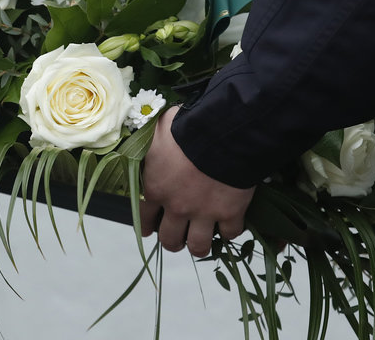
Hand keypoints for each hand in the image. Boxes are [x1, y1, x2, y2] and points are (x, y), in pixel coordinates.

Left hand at [140, 106, 254, 256]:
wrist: (222, 133)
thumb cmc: (186, 128)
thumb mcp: (157, 131)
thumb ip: (150, 145)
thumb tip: (145, 140)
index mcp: (155, 188)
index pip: (144, 218)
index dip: (148, 225)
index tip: (151, 228)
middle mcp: (177, 207)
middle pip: (170, 240)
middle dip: (173, 240)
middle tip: (178, 235)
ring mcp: (204, 213)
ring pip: (198, 246)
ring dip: (199, 244)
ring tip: (202, 238)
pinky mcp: (231, 213)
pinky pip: (230, 233)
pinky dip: (230, 230)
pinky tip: (229, 222)